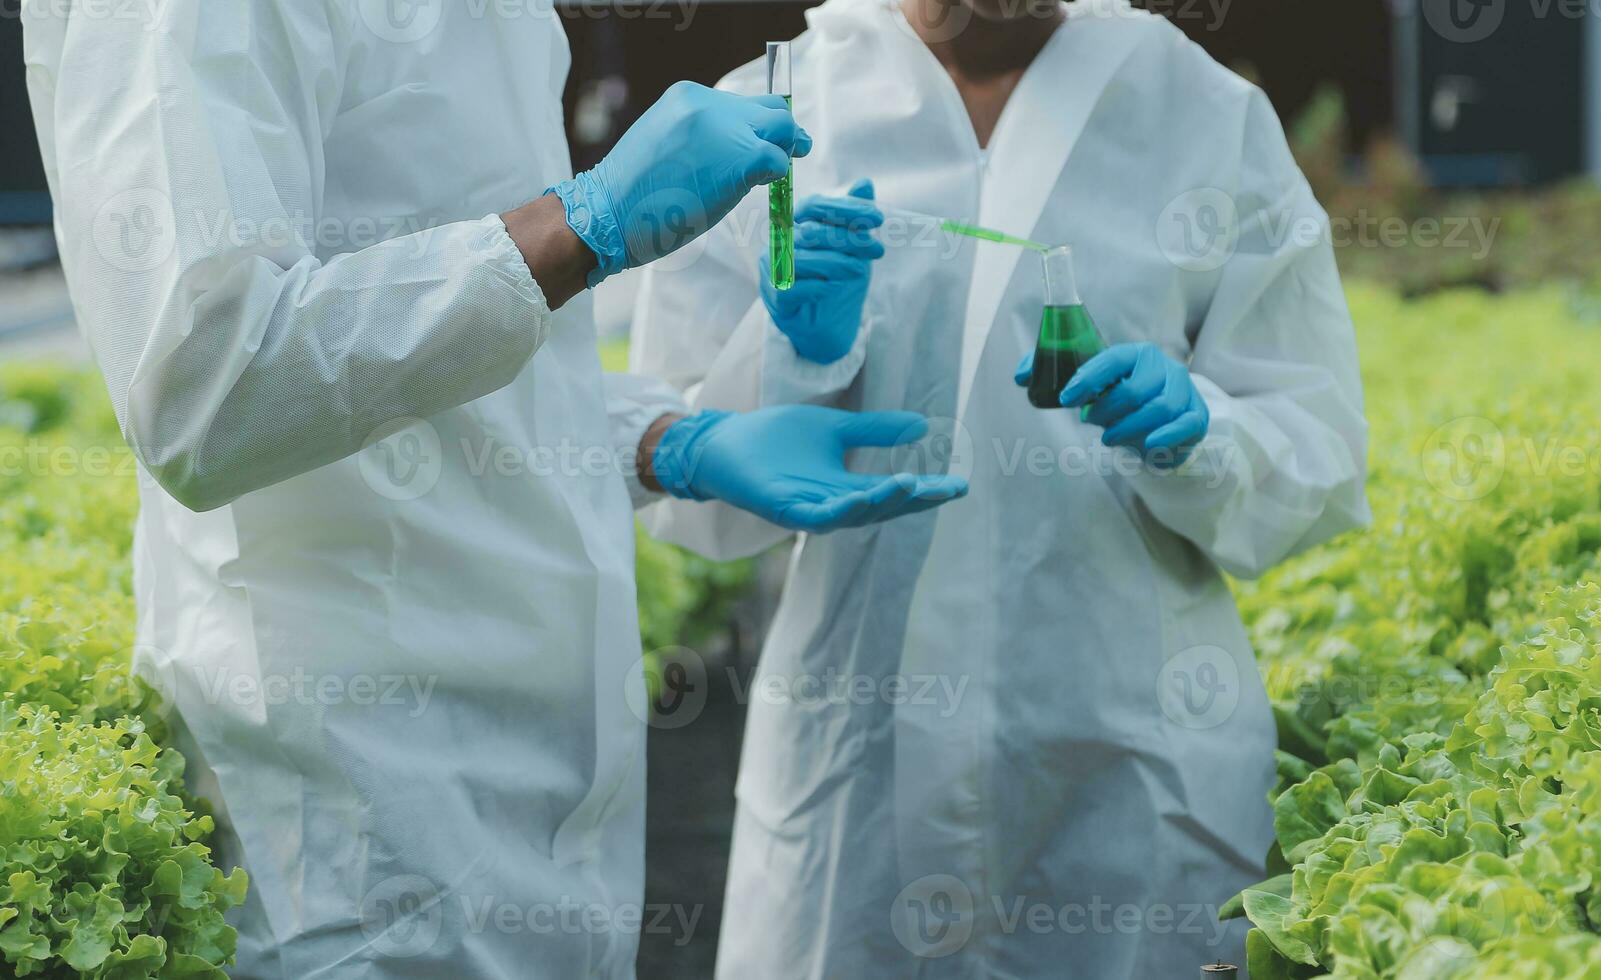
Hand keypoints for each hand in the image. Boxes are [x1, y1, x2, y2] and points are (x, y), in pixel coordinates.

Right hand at [548, 82, 811, 286]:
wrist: (609, 214)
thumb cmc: (632, 195)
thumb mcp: (665, 145)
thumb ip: (701, 136)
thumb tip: (738, 147)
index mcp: (687, 96)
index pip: (741, 102)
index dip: (758, 124)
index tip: (765, 141)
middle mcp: (708, 103)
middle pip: (770, 108)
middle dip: (784, 132)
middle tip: (796, 150)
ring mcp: (726, 129)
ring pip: (781, 129)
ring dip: (785, 151)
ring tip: (774, 176)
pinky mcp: (742, 157)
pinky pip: (778, 161)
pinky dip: (778, 176)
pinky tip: (764, 189)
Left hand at [649, 406, 967, 532]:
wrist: (724, 441)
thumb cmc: (775, 437)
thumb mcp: (836, 428)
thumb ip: (875, 430)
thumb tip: (921, 426)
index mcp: (847, 486)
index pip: (894, 493)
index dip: (926, 491)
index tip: (959, 485)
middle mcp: (833, 504)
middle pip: (882, 508)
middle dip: (914, 500)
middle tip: (946, 490)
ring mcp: (809, 510)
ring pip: (854, 515)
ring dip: (882, 504)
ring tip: (910, 487)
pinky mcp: (784, 509)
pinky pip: (817, 516)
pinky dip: (841, 510)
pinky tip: (862, 499)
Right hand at [760, 179, 883, 363]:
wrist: (831, 326)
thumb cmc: (838, 280)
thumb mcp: (854, 247)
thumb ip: (855, 217)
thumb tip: (865, 183)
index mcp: (795, 224)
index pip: (814, 206)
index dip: (845, 209)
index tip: (877, 218)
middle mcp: (778, 243)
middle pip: (810, 231)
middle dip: (849, 239)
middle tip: (877, 249)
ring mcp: (773, 271)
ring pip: (803, 259)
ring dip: (837, 263)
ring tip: (860, 271)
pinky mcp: (775, 299)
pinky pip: (794, 287)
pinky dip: (819, 286)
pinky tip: (835, 289)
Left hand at [1015, 343, 1208, 465]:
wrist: (1165, 414)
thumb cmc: (1122, 395)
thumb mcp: (1094, 383)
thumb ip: (1056, 374)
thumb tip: (1020, 377)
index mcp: (1136, 353)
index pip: (1112, 360)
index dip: (1087, 380)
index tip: (1067, 399)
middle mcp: (1163, 367)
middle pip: (1133, 390)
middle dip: (1105, 411)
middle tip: (1090, 421)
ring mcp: (1183, 391)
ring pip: (1157, 410)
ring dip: (1127, 428)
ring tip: (1109, 438)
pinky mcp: (1194, 417)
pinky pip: (1183, 426)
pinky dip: (1163, 438)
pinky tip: (1146, 446)